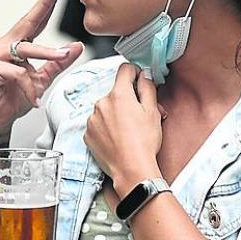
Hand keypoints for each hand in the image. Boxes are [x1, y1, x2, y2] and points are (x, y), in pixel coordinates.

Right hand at [0, 0, 84, 134]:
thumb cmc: (13, 98)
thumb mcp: (41, 79)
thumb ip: (57, 63)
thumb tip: (75, 47)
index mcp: (14, 45)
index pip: (33, 21)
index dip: (44, 3)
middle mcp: (2, 46)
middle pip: (26, 24)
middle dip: (43, 7)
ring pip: (26, 49)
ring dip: (48, 54)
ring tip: (62, 58)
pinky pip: (18, 73)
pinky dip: (29, 86)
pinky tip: (35, 98)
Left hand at [84, 64, 163, 196]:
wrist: (131, 169)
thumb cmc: (144, 142)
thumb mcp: (152, 111)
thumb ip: (147, 88)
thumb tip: (143, 75)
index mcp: (119, 95)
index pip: (124, 70)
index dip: (135, 73)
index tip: (139, 81)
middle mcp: (101, 103)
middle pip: (116, 92)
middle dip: (128, 100)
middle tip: (141, 115)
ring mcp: (92, 119)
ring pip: (106, 109)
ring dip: (116, 114)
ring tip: (129, 131)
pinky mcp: (87, 134)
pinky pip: (98, 124)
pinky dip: (106, 128)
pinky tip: (117, 139)